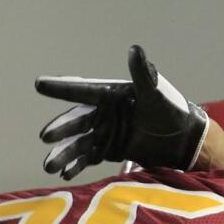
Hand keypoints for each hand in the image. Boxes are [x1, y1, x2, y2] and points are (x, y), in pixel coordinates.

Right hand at [36, 45, 209, 178]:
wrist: (183, 139)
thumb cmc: (171, 111)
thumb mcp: (156, 94)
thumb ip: (143, 75)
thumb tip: (135, 49)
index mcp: (111, 95)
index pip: (83, 90)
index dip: (62, 88)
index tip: (39, 84)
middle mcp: (103, 112)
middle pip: (76, 120)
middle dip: (61, 128)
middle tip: (47, 136)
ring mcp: (104, 132)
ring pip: (78, 142)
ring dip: (63, 153)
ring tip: (50, 166)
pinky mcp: (108, 149)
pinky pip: (87, 157)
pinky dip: (76, 165)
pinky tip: (66, 174)